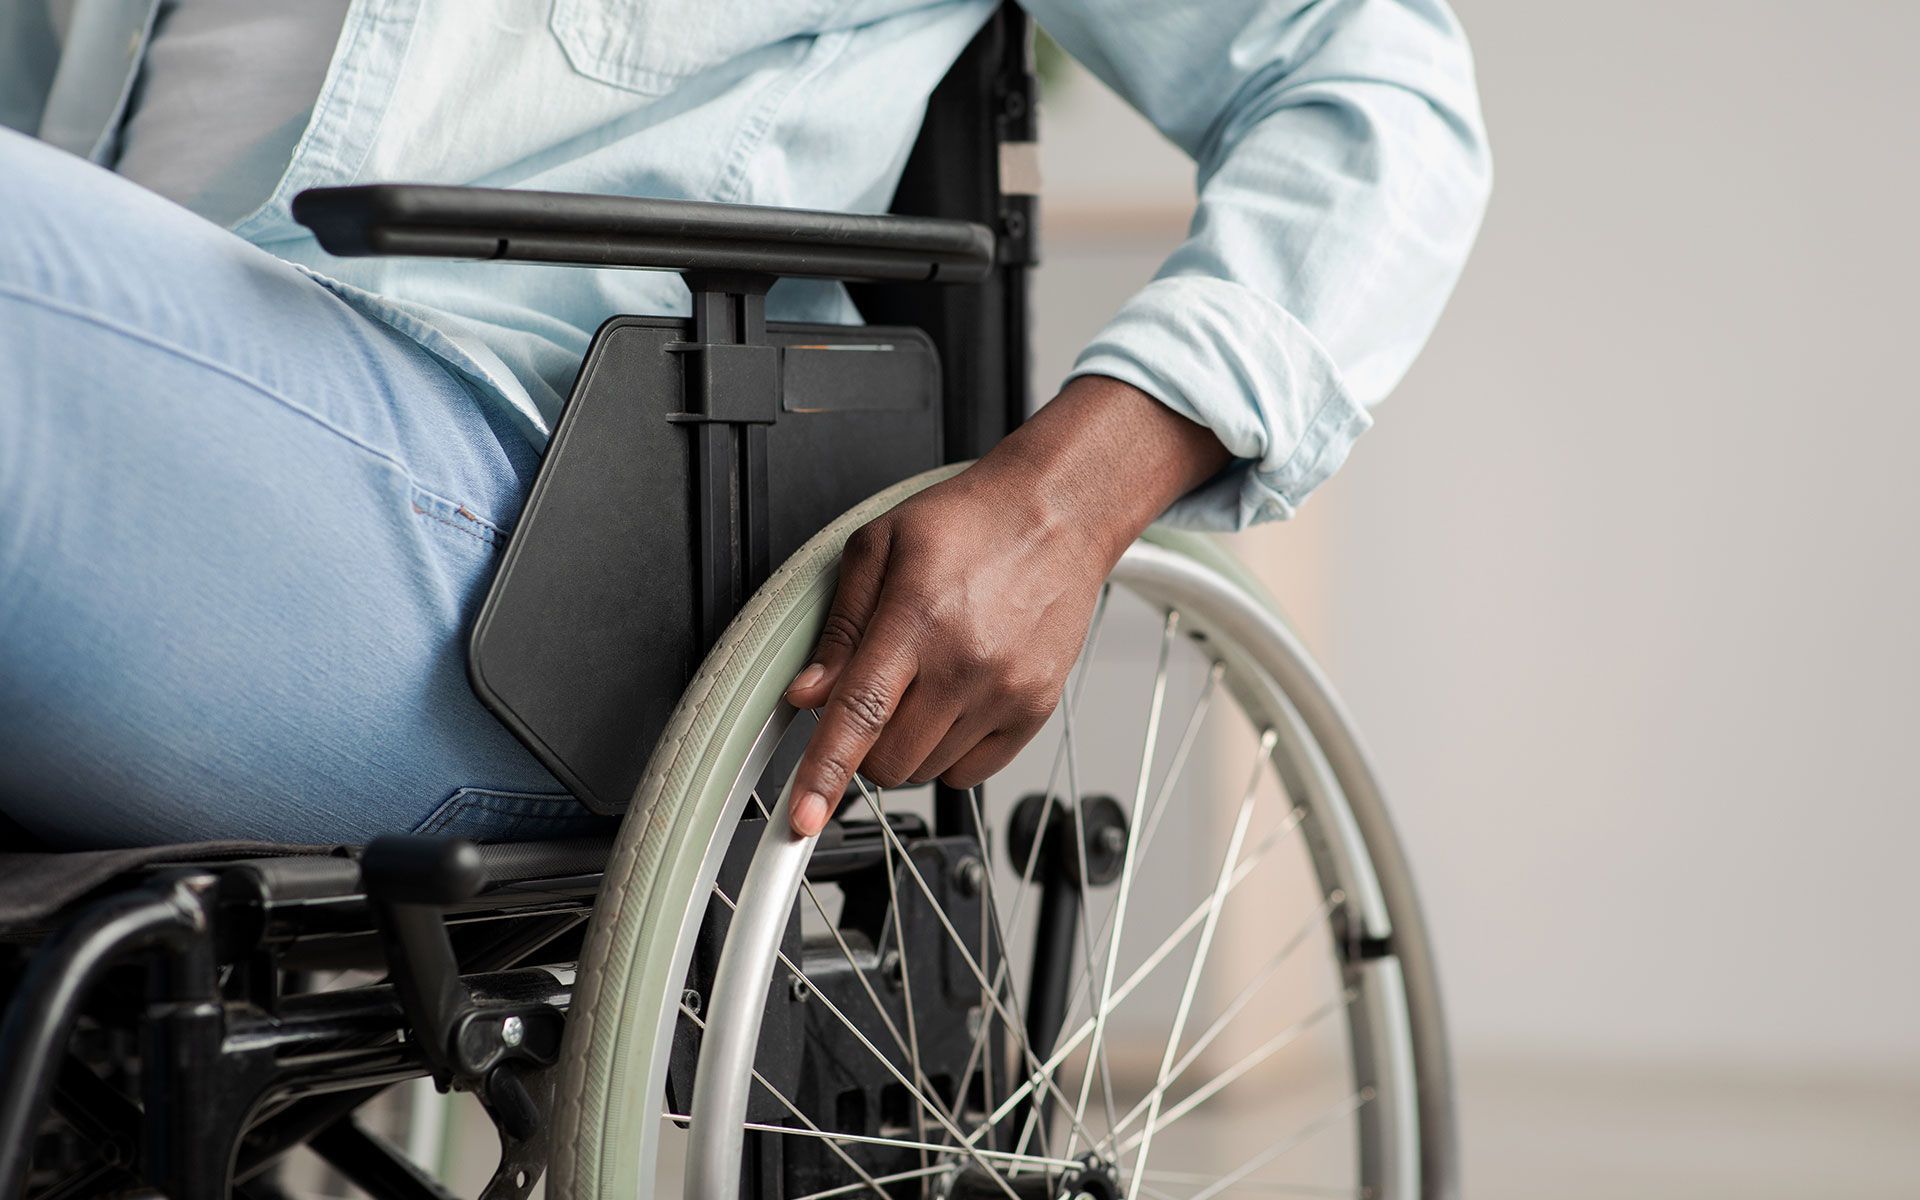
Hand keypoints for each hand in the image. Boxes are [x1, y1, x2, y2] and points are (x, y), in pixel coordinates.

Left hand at [783, 375, 1230, 835]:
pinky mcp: (1036, 710)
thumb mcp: (878, 547)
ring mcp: (1006, 692)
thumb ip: (839, 627)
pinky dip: (949, 753)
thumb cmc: (971, 524)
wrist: (1059, 513)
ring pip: (927, 772)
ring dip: (908, 746)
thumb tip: (807, 694)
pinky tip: (954, 702)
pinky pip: (972, 773)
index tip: (803, 819)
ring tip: (924, 683)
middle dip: (865, 745)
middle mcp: (966, 663)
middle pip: (890, 761)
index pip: (859, 714)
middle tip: (874, 698)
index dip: (824, 773)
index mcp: (917, 619)